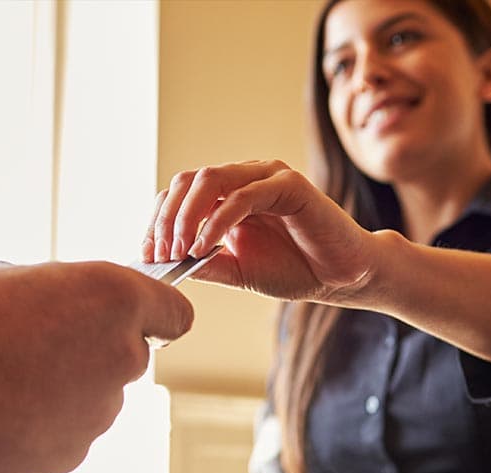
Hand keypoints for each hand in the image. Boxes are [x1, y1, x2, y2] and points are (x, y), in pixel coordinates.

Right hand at [0, 261, 192, 472]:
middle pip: (126, 359)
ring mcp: (99, 413)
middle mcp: (122, 357)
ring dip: (62, 395)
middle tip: (31, 348)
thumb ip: (62, 299)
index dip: (153, 317)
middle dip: (91, 355)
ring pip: (93, 402)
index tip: (131, 322)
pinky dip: (38, 430)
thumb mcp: (16, 277)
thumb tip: (64, 316)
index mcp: (116, 299)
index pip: (174, 313)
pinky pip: (64, 438)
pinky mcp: (70, 456)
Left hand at [142, 160, 375, 303]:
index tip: (147, 255)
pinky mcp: (289, 185)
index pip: (179, 194)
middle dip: (166, 219)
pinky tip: (206, 246)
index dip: (158, 221)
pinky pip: (243, 195)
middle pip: (187, 181)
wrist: (342, 278)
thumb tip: (164, 264)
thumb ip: (204, 263)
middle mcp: (244, 178)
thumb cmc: (295, 270)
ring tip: (181, 250)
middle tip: (159, 255)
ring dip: (186, 216)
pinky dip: (218, 220)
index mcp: (228, 193)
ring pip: (209, 180)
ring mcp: (266, 177)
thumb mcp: (237, 271)